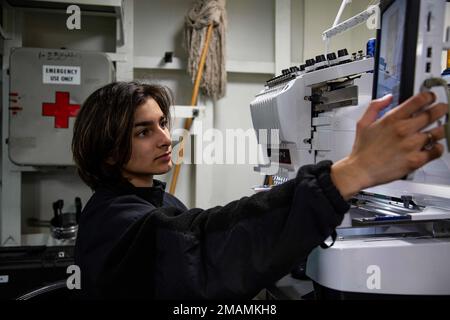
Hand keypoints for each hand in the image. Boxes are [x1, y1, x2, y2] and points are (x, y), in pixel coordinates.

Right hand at [331, 92, 447, 199]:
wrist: (360, 171)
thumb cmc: (362, 150)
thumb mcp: (363, 123)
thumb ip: (375, 106)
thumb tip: (388, 98)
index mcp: (392, 119)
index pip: (419, 100)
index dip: (429, 96)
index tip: (431, 98)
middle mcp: (403, 130)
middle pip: (434, 113)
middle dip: (441, 109)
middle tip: (441, 110)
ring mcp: (411, 145)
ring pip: (439, 132)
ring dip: (440, 129)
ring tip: (437, 130)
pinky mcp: (416, 160)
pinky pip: (437, 150)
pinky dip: (438, 148)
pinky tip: (433, 147)